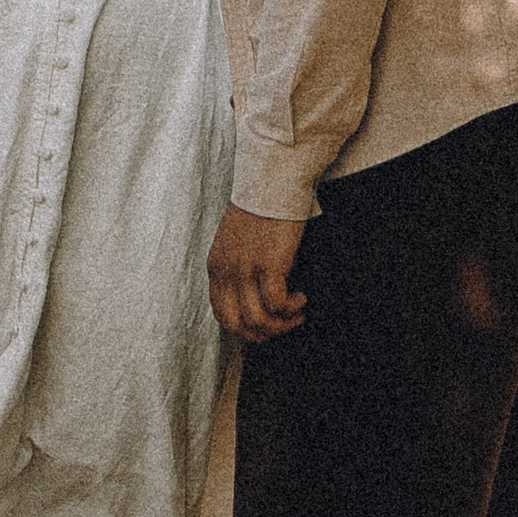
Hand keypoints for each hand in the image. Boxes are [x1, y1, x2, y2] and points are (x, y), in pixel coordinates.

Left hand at [209, 202, 307, 340]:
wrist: (272, 182)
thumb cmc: (260, 206)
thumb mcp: (236, 241)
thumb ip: (237, 265)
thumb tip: (252, 290)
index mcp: (217, 266)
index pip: (221, 313)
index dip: (243, 328)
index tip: (262, 326)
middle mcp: (227, 271)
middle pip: (236, 324)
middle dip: (261, 334)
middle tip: (280, 327)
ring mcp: (246, 270)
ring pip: (258, 320)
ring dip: (281, 324)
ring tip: (296, 314)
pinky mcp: (269, 265)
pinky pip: (277, 304)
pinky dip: (291, 308)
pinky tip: (300, 298)